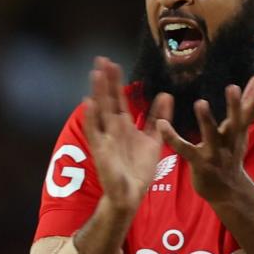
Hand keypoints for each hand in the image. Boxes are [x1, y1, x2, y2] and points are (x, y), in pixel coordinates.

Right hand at [82, 57, 172, 211]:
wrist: (132, 194)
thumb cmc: (140, 168)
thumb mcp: (154, 139)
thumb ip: (159, 118)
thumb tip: (166, 95)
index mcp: (124, 125)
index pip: (119, 98)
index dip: (116, 81)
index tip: (113, 63)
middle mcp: (112, 128)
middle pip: (108, 99)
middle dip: (105, 81)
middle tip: (101, 59)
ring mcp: (105, 138)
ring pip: (100, 111)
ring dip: (96, 93)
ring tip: (95, 73)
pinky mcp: (100, 150)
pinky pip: (94, 131)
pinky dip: (90, 118)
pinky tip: (87, 102)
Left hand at [157, 75, 253, 202]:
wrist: (228, 191)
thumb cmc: (232, 155)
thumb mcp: (241, 132)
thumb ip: (248, 107)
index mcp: (238, 133)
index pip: (249, 113)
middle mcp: (228, 142)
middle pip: (235, 122)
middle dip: (235, 106)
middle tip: (233, 87)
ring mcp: (214, 153)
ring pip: (210, 135)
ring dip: (206, 120)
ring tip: (201, 102)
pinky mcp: (198, 162)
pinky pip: (183, 148)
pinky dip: (172, 137)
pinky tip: (161, 124)